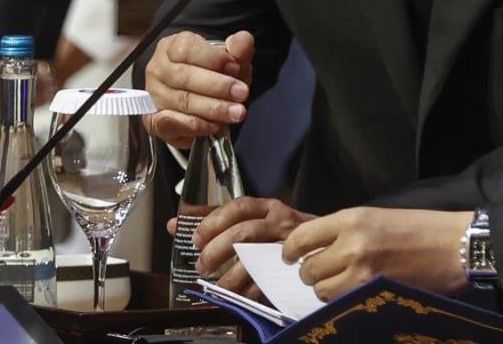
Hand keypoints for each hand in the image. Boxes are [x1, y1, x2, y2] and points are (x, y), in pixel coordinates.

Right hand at [142, 31, 253, 147]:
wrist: (202, 103)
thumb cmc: (215, 75)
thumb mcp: (231, 59)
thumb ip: (238, 48)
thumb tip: (243, 40)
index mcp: (172, 46)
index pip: (187, 48)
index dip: (213, 58)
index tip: (235, 67)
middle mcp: (158, 69)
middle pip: (184, 76)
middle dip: (218, 86)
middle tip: (242, 94)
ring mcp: (153, 96)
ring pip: (182, 101)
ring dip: (213, 108)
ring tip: (236, 112)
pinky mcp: (153, 121)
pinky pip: (171, 123)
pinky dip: (196, 125)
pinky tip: (216, 125)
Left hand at [171, 197, 314, 297]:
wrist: (328, 244)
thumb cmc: (283, 232)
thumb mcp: (256, 218)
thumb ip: (217, 220)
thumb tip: (174, 224)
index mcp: (268, 207)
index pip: (239, 207)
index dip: (214, 221)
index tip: (197, 237)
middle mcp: (280, 222)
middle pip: (244, 232)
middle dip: (217, 250)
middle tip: (202, 265)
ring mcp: (288, 245)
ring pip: (254, 258)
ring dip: (230, 275)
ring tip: (218, 286)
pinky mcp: (293, 268)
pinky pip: (268, 281)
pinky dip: (249, 290)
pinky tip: (239, 295)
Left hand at [282, 207, 472, 300]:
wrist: (454, 245)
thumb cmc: (419, 228)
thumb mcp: (376, 216)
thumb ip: (344, 230)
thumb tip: (315, 246)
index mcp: (352, 219)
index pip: (302, 237)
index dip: (290, 250)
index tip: (290, 256)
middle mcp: (352, 245)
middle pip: (308, 269)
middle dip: (310, 272)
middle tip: (321, 271)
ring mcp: (362, 273)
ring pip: (321, 291)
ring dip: (326, 288)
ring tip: (340, 282)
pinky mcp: (373, 294)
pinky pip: (340, 303)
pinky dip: (342, 300)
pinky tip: (354, 292)